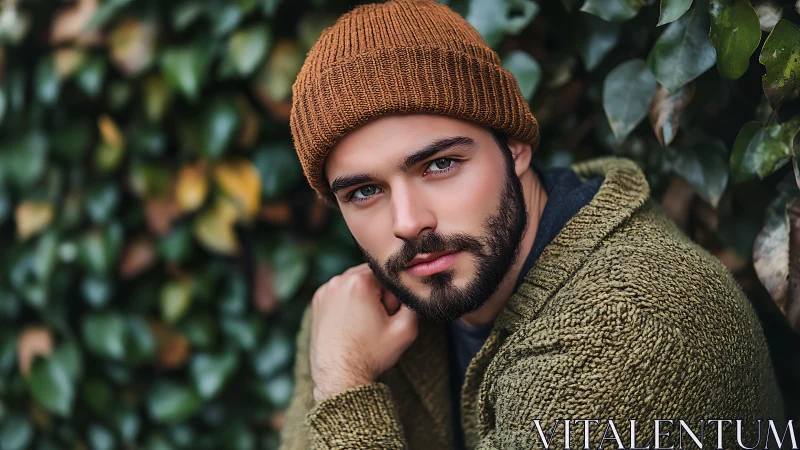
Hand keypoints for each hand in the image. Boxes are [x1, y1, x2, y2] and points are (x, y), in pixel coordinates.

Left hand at [309, 263, 417, 403]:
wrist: (340, 377)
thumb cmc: (370, 354)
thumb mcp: (405, 329)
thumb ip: (413, 302)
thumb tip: (411, 289)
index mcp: (359, 281)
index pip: (387, 274)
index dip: (393, 295)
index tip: (389, 314)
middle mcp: (338, 281)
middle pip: (370, 276)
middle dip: (378, 294)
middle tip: (377, 321)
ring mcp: (324, 291)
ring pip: (355, 284)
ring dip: (363, 298)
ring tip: (364, 324)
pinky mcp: (317, 302)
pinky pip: (340, 293)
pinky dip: (348, 303)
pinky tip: (351, 325)